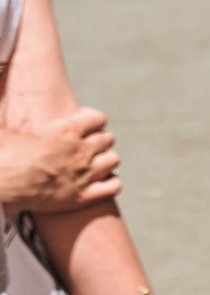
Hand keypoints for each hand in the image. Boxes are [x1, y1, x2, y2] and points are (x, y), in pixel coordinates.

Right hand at [0, 109, 119, 210]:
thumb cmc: (0, 155)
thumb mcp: (4, 129)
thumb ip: (7, 113)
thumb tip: (0, 97)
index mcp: (64, 131)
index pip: (98, 118)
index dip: (92, 120)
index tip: (84, 123)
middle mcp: (80, 151)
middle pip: (108, 139)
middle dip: (99, 139)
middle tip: (87, 144)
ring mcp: (84, 174)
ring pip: (113, 160)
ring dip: (105, 159)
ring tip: (94, 161)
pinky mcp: (82, 197)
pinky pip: (113, 187)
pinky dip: (111, 183)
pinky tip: (101, 181)